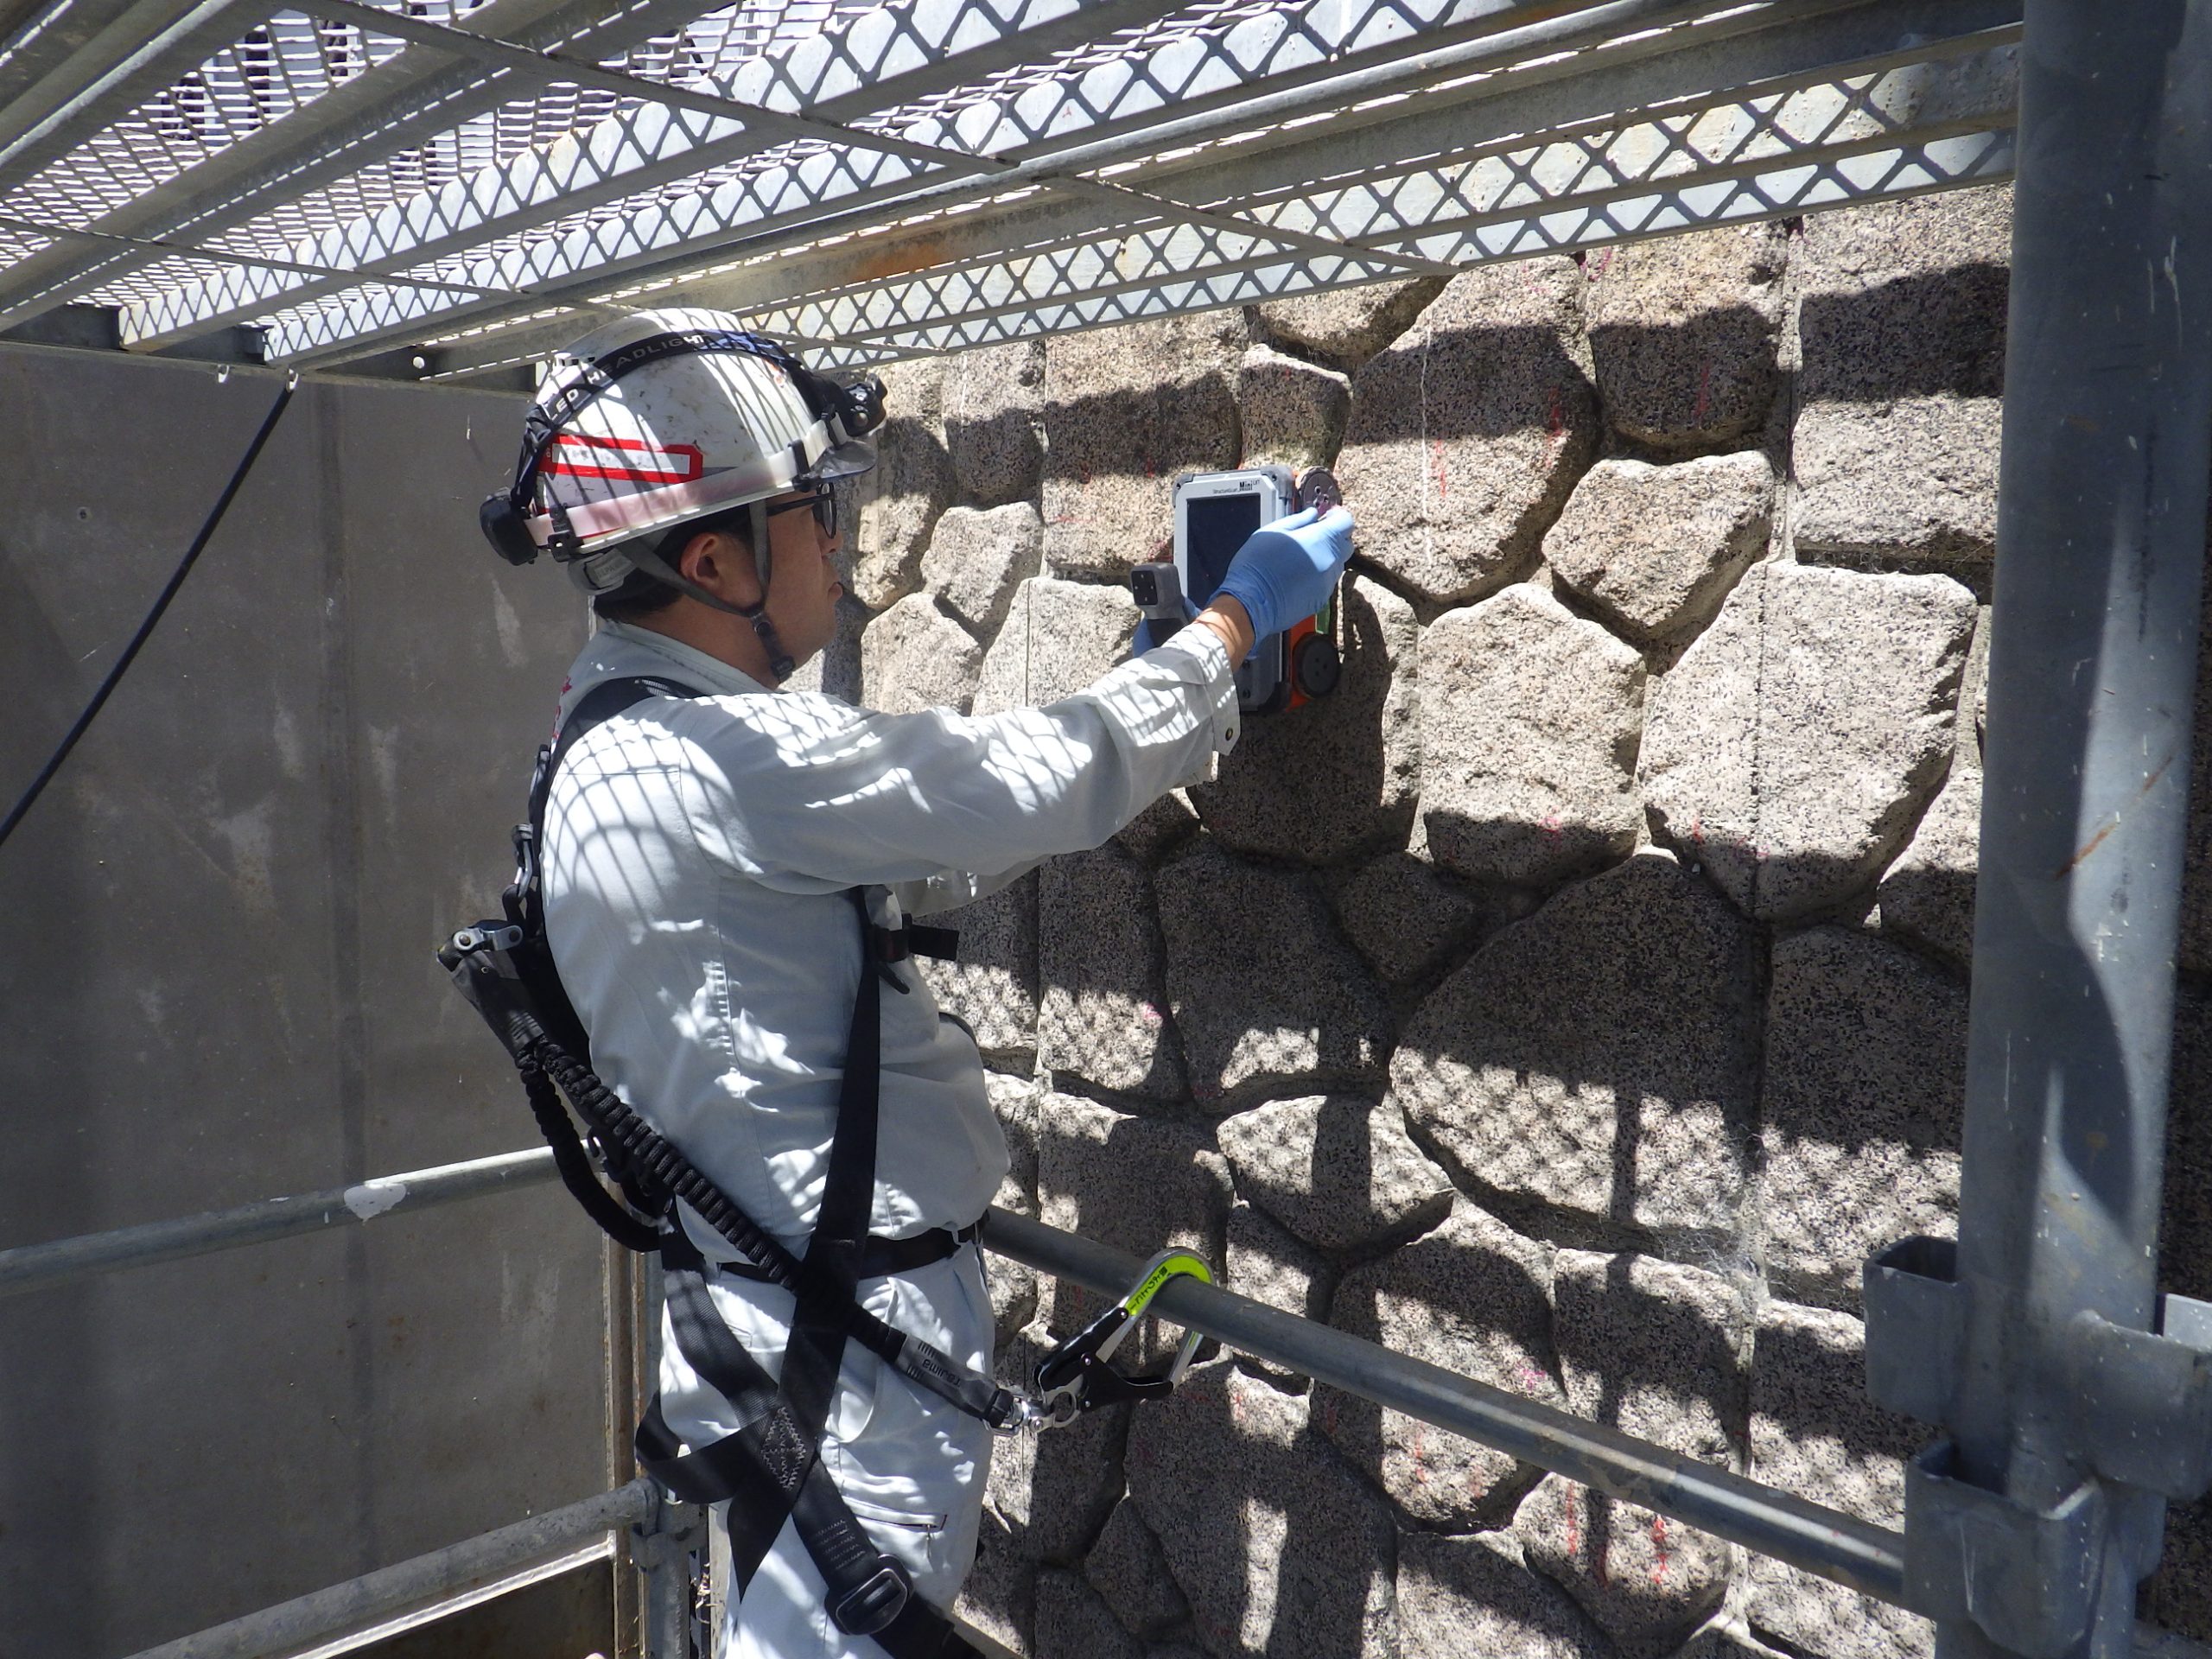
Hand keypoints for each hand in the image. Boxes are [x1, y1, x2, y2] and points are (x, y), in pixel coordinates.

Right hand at [1213, 505, 1353, 647]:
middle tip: (1313, 537)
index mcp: (1322, 539)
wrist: (1252, 602)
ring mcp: (1328, 582)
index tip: (1326, 517)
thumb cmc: (1258, 564)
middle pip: (1345, 544)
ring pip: (1336, 565)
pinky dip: (1317, 577)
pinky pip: (1326, 583)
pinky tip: (1297, 577)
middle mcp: (1331, 561)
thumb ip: (1299, 520)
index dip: (1337, 516)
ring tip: (1300, 559)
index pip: (1346, 522)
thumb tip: (1312, 514)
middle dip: (1334, 538)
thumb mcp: (1274, 530)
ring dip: (1325, 558)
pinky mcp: (1321, 599)